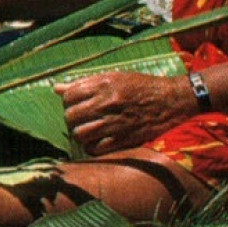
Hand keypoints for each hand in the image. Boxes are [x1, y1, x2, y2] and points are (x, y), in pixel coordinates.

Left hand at [57, 72, 197, 156]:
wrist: (171, 100)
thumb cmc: (141, 86)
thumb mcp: (113, 77)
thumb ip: (84, 84)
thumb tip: (56, 88)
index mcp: (103, 85)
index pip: (69, 96)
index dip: (69, 101)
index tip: (75, 103)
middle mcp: (107, 103)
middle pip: (71, 117)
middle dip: (72, 119)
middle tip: (80, 119)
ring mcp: (114, 123)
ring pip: (80, 135)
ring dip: (80, 134)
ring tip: (87, 131)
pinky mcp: (123, 139)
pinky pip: (95, 149)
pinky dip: (91, 147)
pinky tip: (96, 141)